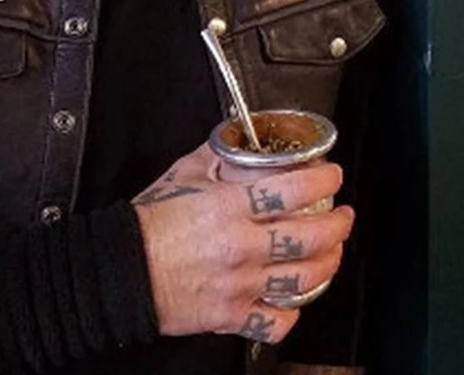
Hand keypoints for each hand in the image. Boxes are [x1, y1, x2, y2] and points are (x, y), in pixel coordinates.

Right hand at [132, 143, 353, 343]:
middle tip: (343, 215)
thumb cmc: (147, 224)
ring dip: (329, 263)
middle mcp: (241, 246)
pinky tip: (294, 299)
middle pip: (311, 236)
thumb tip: (240, 141)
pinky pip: (276, 322)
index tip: (332, 175)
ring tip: (332, 252)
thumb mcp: (184, 174)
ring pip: (305, 278)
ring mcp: (240, 284)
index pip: (294, 189)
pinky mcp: (231, 315)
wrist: (121, 271)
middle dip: (339, 224)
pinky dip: (292, 313)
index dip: (324, 178)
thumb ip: (219, 156)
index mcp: (229, 207)